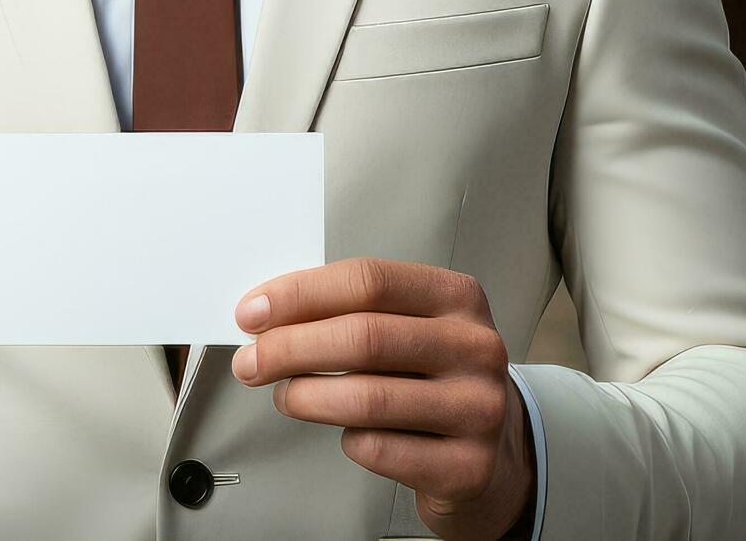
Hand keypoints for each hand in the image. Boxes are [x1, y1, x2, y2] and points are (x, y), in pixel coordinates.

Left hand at [233, 258, 535, 539]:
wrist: (494, 456)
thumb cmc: (435, 383)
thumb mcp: (411, 330)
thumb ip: (351, 314)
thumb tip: (269, 315)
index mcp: (457, 299)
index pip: (369, 280)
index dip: (300, 294)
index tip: (253, 312)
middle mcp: (476, 348)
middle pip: (363, 336)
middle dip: (289, 347)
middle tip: (252, 361)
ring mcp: (478, 408)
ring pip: (366, 397)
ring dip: (305, 396)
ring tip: (286, 396)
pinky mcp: (468, 466)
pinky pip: (378, 449)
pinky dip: (347, 440)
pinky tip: (346, 432)